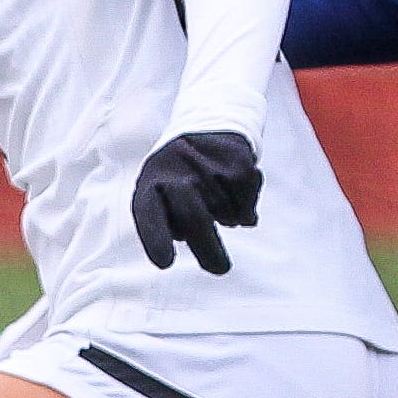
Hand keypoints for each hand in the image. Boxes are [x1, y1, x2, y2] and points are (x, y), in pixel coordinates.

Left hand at [130, 130, 263, 274]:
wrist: (205, 128)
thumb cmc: (177, 178)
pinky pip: (246, 202)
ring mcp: (207, 166)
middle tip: (220, 269)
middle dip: (208, 249)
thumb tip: (212, 256)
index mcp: (150, 185)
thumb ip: (173, 228)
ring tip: (217, 200)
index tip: (165, 263)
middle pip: (194, 217)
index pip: (150, 215)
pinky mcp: (236, 162)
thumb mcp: (160, 197)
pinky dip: (245, 207)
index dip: (156, 238)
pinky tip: (234, 192)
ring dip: (227, 218)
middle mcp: (175, 172)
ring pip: (226, 213)